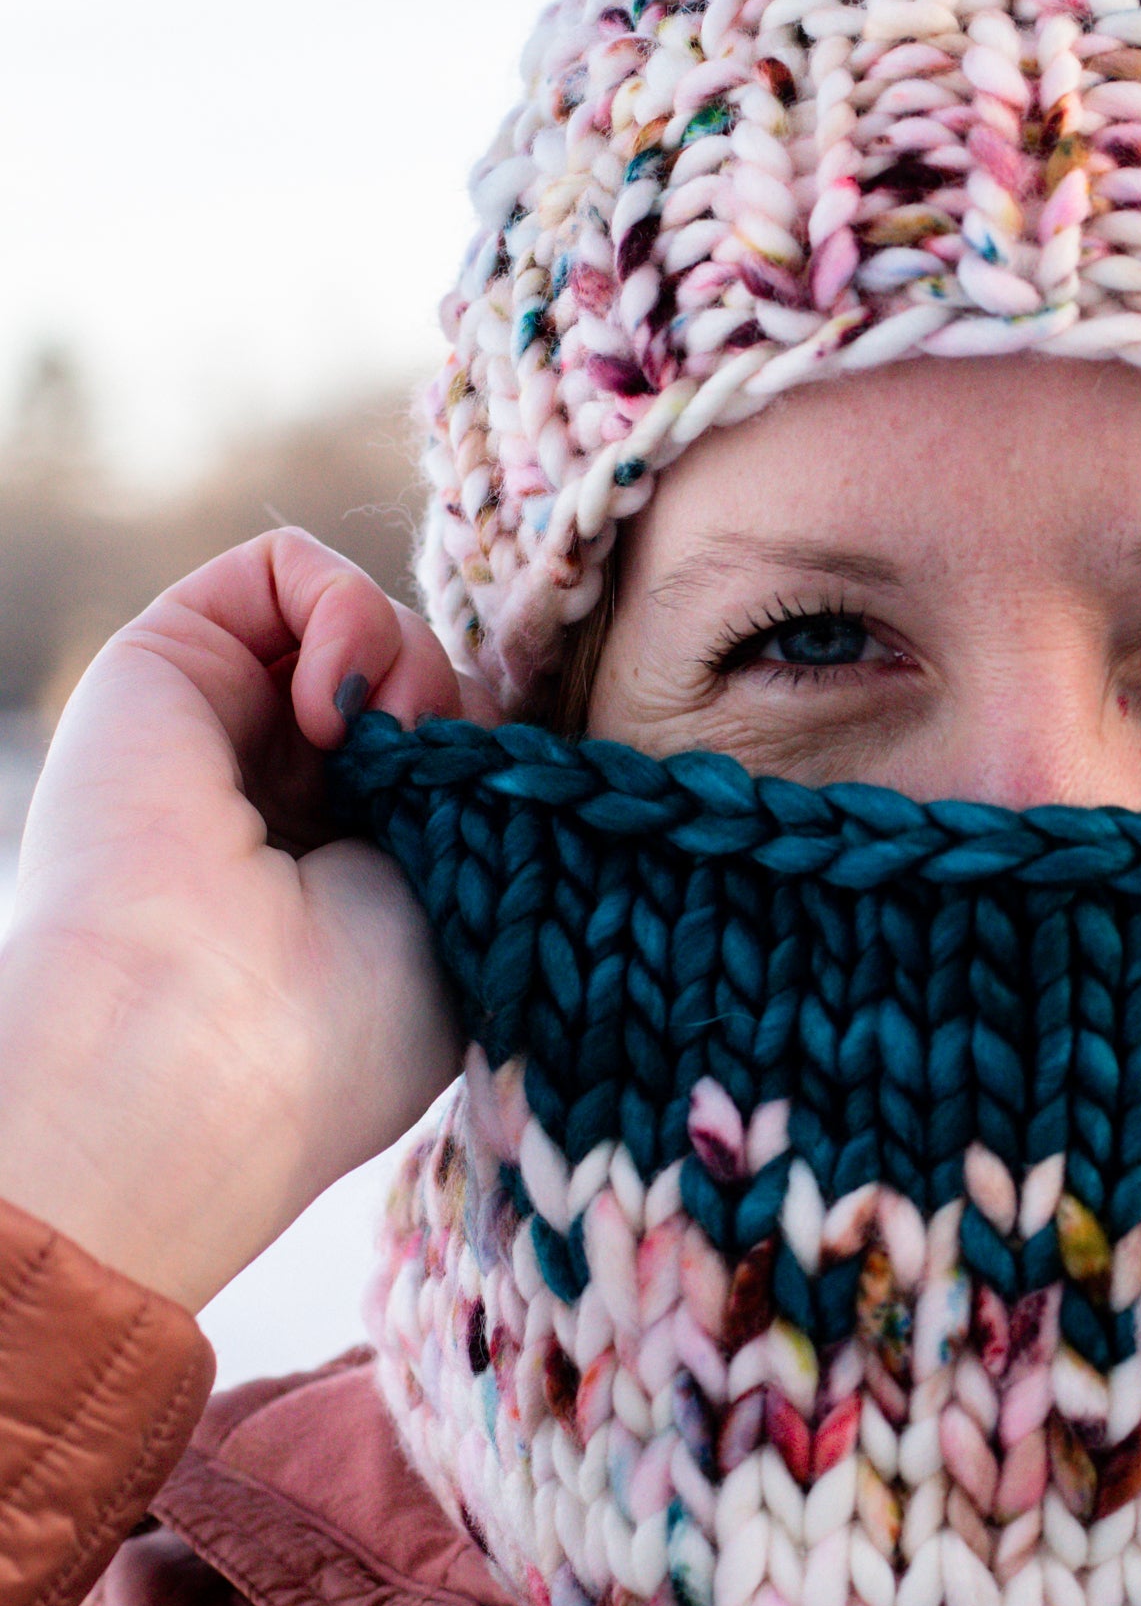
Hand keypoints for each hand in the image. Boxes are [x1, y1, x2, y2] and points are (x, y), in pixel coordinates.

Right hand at [0, 531, 483, 1312]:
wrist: (201, 1041)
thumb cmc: (347, 1022)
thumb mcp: (463, 912)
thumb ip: (481, 804)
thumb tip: (481, 719)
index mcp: (356, 866)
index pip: (454, 752)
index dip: (498, 754)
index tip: (509, 811)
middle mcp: (288, 792)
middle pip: (418, 678)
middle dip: (456, 709)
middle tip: (443, 785)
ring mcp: (226, 726)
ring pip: (360, 622)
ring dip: (408, 659)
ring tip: (386, 747)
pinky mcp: (166, 662)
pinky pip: (280, 564)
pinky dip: (339, 603)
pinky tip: (334, 706)